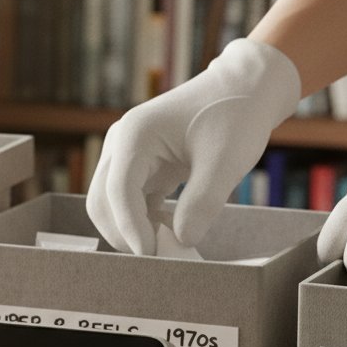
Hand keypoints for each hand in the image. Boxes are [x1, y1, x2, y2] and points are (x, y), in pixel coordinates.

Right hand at [85, 39, 300, 252]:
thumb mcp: (227, 161)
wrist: (245, 88)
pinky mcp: (140, 165)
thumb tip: (181, 242)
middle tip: (157, 258)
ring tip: (167, 245)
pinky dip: (143, 221)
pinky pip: (129, 201)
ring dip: (131, 229)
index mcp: (134, 135)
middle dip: (123, 233)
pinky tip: (171, 228)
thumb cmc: (237, 115)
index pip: (118, 191)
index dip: (131, 228)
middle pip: (101, 201)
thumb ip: (203, 203)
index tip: (152, 255)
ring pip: (110, 204)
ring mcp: (126, 154)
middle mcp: (120, 143)